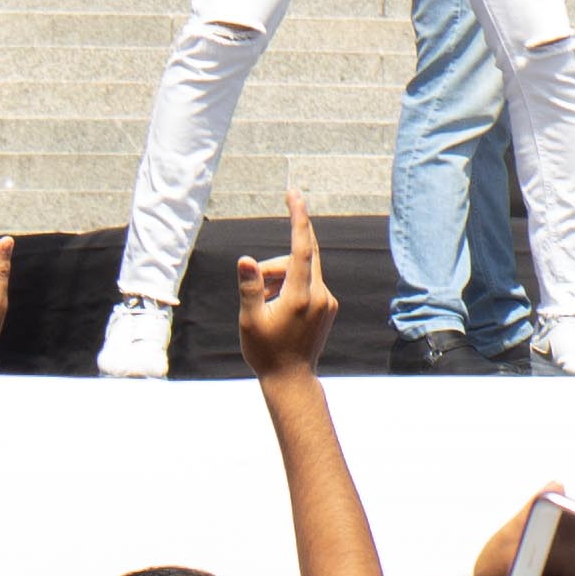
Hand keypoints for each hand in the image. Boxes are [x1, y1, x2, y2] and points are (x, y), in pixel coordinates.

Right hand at [235, 185, 335, 380]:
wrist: (291, 380)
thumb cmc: (265, 351)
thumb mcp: (249, 320)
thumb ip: (249, 287)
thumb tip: (245, 259)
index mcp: (301, 296)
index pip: (301, 247)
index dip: (298, 218)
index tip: (294, 195)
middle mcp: (321, 295)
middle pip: (301, 257)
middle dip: (275, 262)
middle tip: (258, 281)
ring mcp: (328, 301)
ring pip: (302, 271)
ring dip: (279, 277)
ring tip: (263, 306)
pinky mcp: (329, 306)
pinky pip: (309, 283)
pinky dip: (290, 285)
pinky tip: (277, 309)